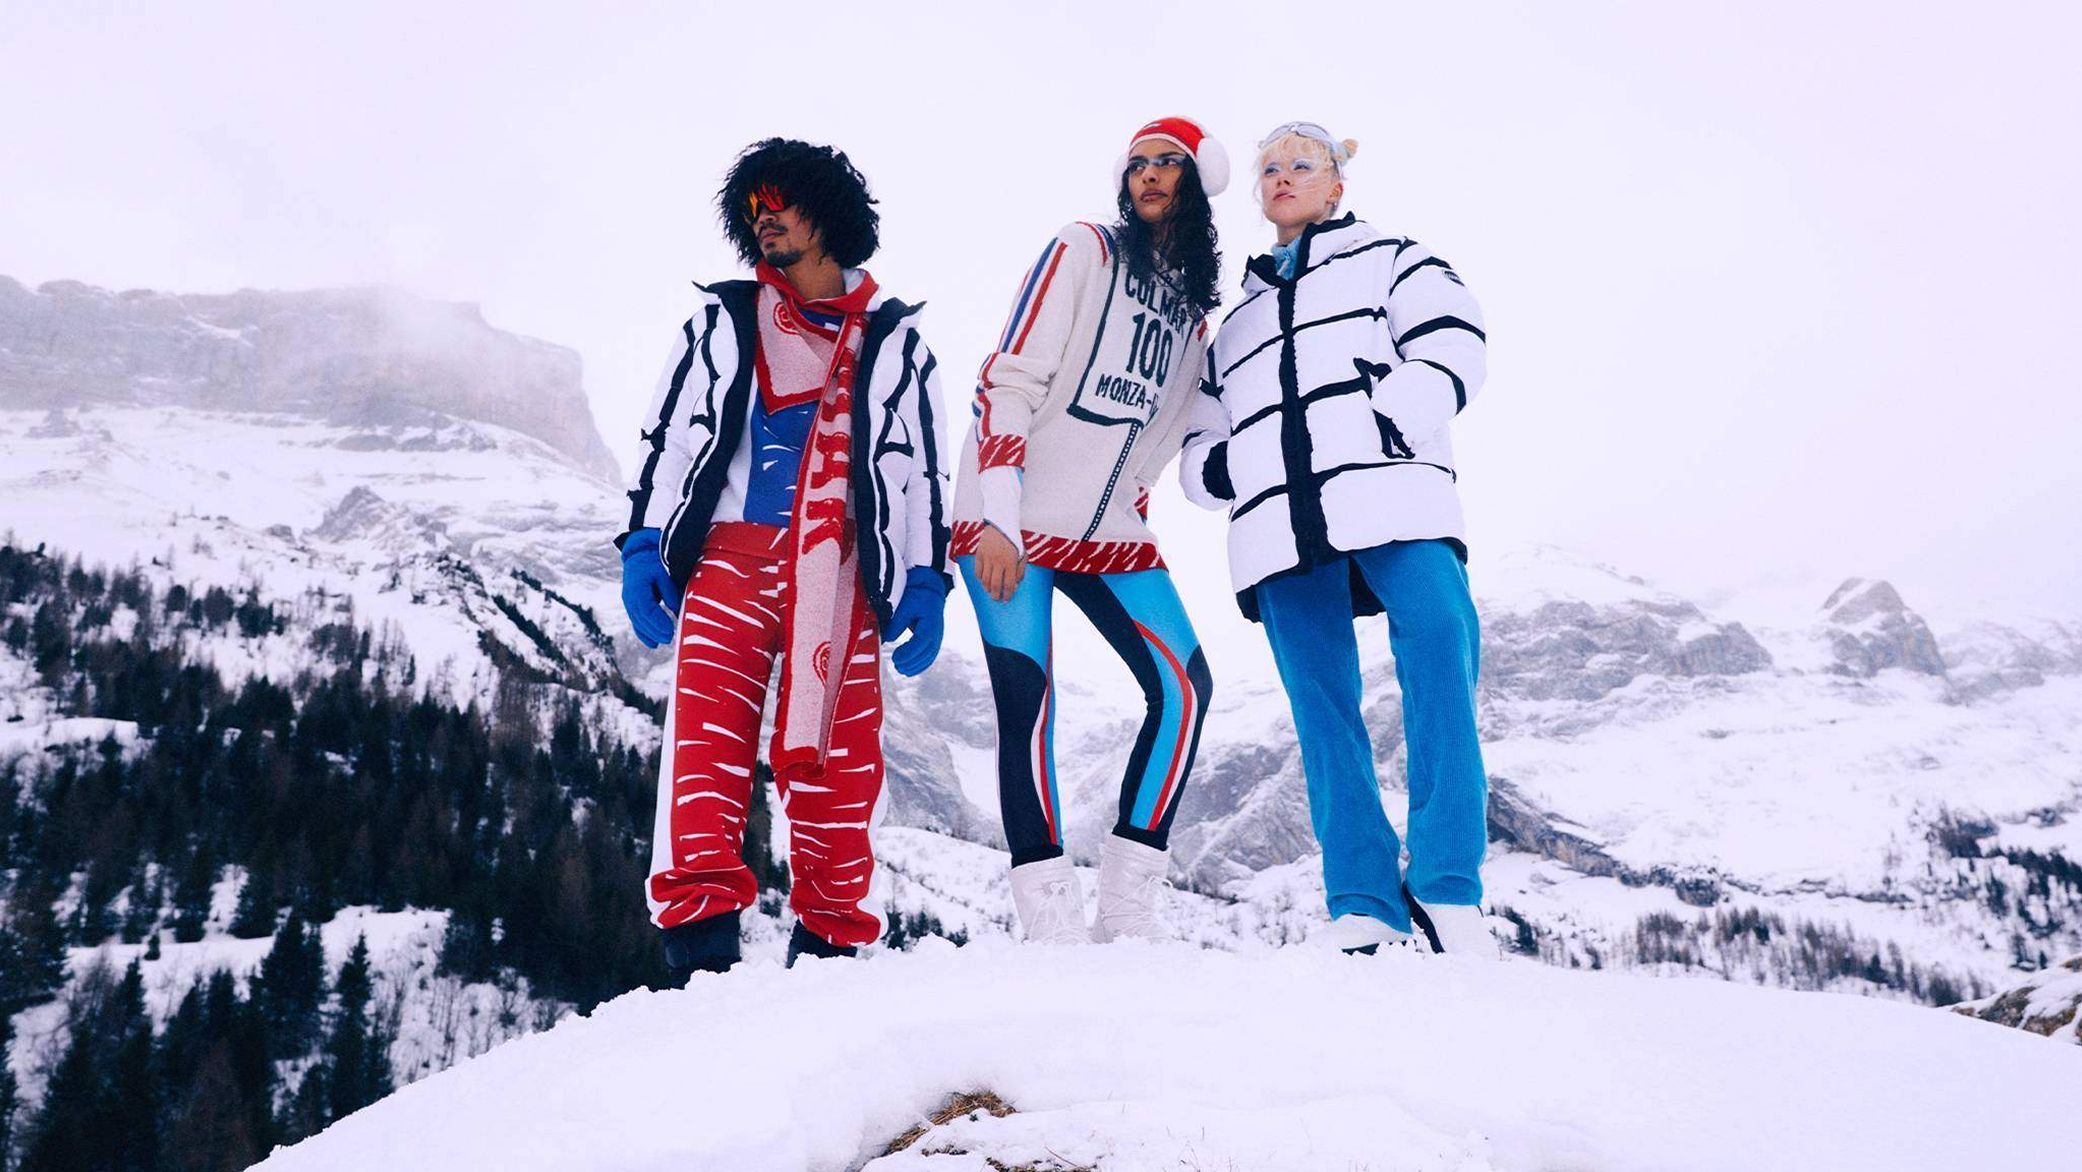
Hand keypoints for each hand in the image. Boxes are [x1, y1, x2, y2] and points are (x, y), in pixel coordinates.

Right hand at [618, 529, 677, 648]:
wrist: (640, 556)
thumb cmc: (655, 563)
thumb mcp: (664, 573)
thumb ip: (669, 591)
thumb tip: (675, 610)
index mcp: (637, 587)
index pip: (647, 609)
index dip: (658, 621)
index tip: (671, 630)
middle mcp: (630, 597)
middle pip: (642, 618)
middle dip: (656, 630)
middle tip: (671, 638)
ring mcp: (629, 603)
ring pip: (638, 622)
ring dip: (651, 634)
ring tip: (665, 641)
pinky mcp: (632, 607)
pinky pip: (636, 622)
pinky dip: (644, 633)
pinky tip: (653, 644)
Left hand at [881, 567, 947, 676]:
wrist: (930, 591)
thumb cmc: (917, 596)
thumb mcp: (905, 606)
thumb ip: (896, 623)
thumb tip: (887, 640)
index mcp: (930, 624)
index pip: (920, 643)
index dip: (908, 652)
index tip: (895, 657)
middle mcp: (937, 634)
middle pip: (926, 654)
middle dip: (910, 662)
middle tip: (895, 664)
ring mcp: (937, 638)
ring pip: (928, 658)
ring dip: (915, 666)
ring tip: (900, 669)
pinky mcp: (934, 641)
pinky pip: (929, 657)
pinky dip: (920, 665)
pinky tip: (909, 670)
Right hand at [973, 524, 1024, 603]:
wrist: (1001, 524)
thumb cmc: (1014, 541)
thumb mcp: (1023, 554)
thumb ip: (1021, 570)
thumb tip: (1016, 585)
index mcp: (1011, 562)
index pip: (1009, 583)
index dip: (1008, 594)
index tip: (1006, 599)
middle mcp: (998, 561)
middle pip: (995, 584)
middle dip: (996, 595)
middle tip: (996, 599)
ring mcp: (987, 558)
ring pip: (985, 579)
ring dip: (987, 588)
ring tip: (990, 591)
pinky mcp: (979, 554)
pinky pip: (977, 571)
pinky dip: (980, 578)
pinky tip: (983, 581)